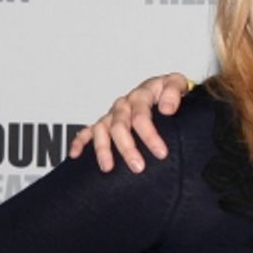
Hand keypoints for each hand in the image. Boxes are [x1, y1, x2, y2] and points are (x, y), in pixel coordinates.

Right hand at [67, 73, 189, 172]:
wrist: (166, 89)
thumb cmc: (170, 90)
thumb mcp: (177, 84)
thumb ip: (173, 93)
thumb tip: (166, 109)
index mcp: (141, 94)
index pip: (141, 116)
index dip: (150, 135)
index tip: (161, 153)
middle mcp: (125, 104)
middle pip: (120, 126)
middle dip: (127, 148)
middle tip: (138, 167)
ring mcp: (113, 113)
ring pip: (102, 130)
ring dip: (103, 149)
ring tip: (108, 168)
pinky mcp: (106, 122)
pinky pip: (88, 131)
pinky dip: (80, 142)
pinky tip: (76, 155)